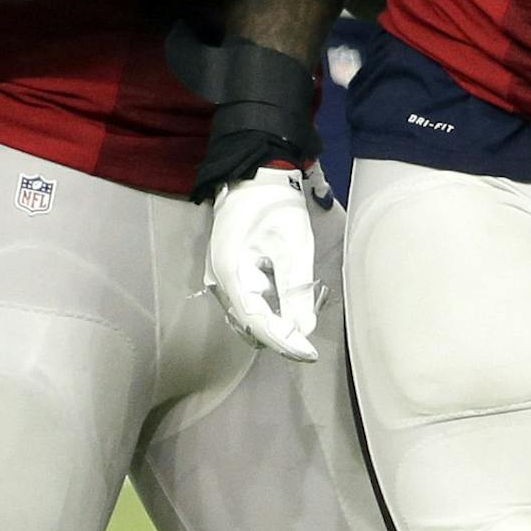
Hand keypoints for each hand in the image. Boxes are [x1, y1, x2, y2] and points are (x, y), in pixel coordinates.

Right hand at [203, 167, 321, 360]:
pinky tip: (284, 311)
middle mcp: (219, 282)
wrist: (255, 176)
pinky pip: (245, 303)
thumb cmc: (276, 206)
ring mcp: (219, 278)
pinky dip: (265, 312)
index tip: (310, 354)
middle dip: (279, 337)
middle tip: (308, 347)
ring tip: (300, 332)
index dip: (284, 341)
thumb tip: (304, 330)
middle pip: (248, 324)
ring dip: (272, 326)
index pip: (258, 322)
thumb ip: (297, 290)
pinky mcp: (227, 274)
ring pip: (245, 316)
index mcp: (232, 274)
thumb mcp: (294, 246)